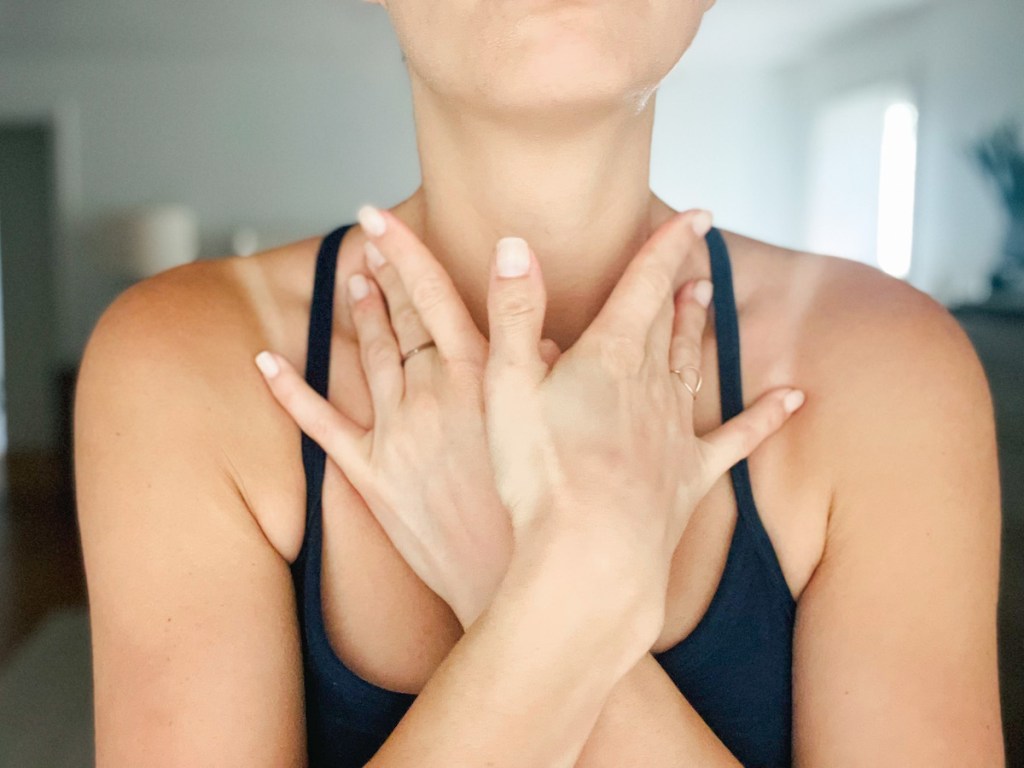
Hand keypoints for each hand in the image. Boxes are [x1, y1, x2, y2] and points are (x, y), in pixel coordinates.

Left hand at [253, 208, 544, 628]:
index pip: (433, 295)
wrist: (522, 576)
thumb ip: (540, 368)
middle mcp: (431, 393)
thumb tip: (532, 332)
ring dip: (355, 313)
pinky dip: (290, 392)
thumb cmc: (548, 504)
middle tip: (364, 232)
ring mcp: (395, 432)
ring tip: (349, 277)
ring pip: (367, 356)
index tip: (382, 217)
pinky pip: (321, 426)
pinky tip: (266, 362)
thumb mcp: (558, 422)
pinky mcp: (372, 475)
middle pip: (399, 317)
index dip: (406, 252)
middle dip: (382, 270)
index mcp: (480, 376)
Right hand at [482, 210, 804, 635]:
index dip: (669, 244)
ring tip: (706, 301)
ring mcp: (674, 430)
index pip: (644, 282)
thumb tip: (514, 243)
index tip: (695, 215)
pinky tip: (795, 399)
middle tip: (693, 261)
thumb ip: (513, 311)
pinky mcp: (689, 476)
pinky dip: (767, 416)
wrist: (590, 555)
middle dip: (676, 286)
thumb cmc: (541, 473)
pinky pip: (737, 437)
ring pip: (690, 365)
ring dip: (696, 331)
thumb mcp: (506, 383)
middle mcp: (650, 383)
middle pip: (666, 321)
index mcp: (608, 356)